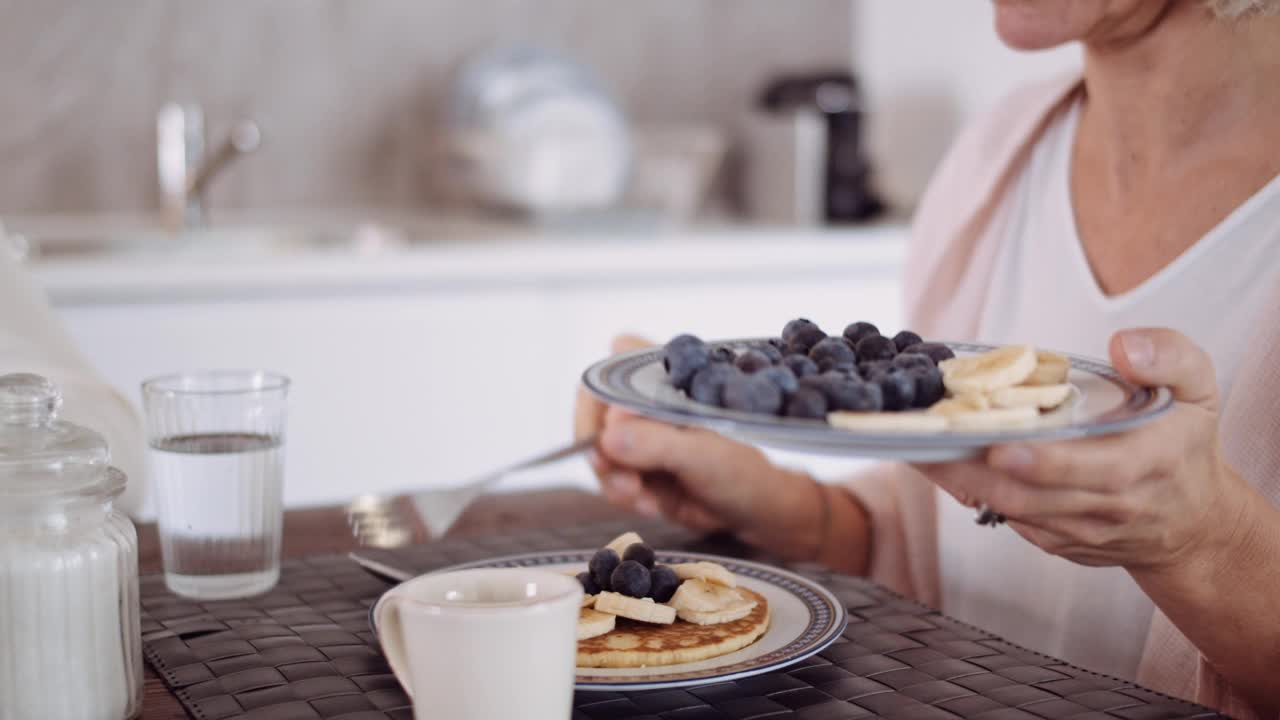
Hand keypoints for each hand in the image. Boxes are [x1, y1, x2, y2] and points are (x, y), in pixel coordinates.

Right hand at [573, 335, 834, 560]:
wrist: (756, 511)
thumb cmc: (743, 472)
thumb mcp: (704, 456)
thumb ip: (657, 443)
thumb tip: (609, 436)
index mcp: (667, 380)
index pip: (611, 368)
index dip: (601, 399)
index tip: (611, 433)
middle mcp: (646, 402)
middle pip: (594, 413)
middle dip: (602, 451)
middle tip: (624, 480)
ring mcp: (640, 434)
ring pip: (598, 450)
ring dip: (612, 479)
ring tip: (644, 496)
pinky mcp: (637, 465)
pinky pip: (609, 477)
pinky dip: (623, 494)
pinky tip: (651, 503)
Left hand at [917, 328, 1249, 571]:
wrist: (1193, 521)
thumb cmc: (1185, 443)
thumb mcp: (1198, 390)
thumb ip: (1170, 357)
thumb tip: (1122, 347)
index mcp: (1146, 463)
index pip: (1091, 471)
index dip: (1042, 463)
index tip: (998, 446)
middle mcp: (1111, 506)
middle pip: (1031, 496)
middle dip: (973, 470)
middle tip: (926, 440)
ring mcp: (1081, 530)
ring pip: (1012, 511)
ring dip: (961, 481)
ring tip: (919, 447)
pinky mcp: (1060, 543)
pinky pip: (1011, 522)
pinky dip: (974, 494)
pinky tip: (942, 465)